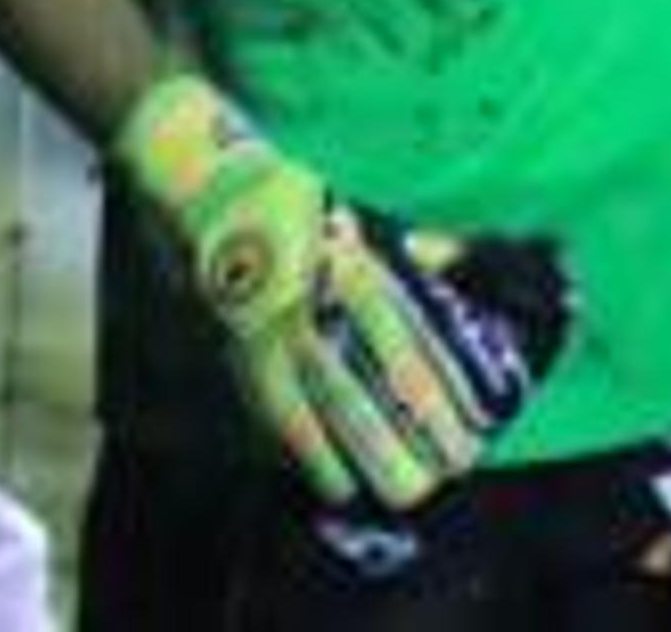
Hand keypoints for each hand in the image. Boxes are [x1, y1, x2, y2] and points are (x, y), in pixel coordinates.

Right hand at [113, 74, 564, 506]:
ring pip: (308, 413)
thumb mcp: (362, 213)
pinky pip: (266, 409)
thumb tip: (469, 267)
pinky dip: (297, 448)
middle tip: (438, 476)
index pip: (401, 347)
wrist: (200, 179)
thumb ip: (415, 250)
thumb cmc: (294, 196)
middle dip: (398, 443)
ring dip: (349, 458)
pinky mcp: (231, 348)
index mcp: (346, 268)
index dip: (434, 398)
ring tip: (383, 491)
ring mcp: (262, 333)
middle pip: (357, 393)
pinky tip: (324, 476)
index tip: (469, 432)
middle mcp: (306, 308)